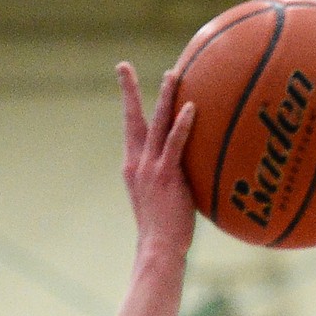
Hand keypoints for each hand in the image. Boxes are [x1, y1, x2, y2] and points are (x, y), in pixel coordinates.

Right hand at [118, 61, 196, 257]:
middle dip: (128, 91)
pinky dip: (183, 125)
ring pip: (157, 125)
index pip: (130, 129)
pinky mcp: (167, 176)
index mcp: (133, 168)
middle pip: (133, 119)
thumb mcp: (161, 199)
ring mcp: (151, 169)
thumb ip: (169, 178)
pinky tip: (192, 107)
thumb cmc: (164, 231)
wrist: (158, 249)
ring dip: (164, 98)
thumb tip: (189, 168)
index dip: (128, 103)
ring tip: (171, 75)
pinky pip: (176, 144)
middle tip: (123, 67)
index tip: (123, 80)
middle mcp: (138, 164)